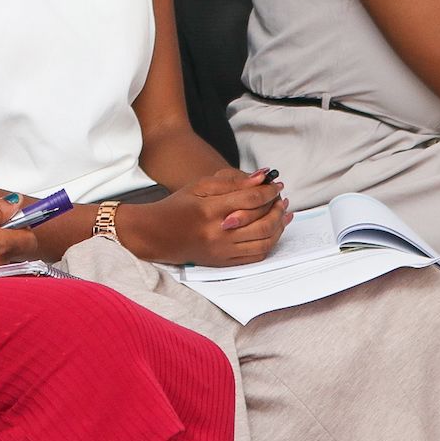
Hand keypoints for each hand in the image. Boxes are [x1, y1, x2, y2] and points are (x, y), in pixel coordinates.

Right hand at [133, 169, 289, 266]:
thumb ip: (231, 182)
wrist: (157, 235)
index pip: (250, 199)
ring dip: (279, 225)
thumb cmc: (178, 206)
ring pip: (264, 240)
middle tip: (281, 197)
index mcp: (210, 210)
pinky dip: (271, 242)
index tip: (276, 184)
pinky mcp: (224, 262)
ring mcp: (222, 250)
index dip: (268, 190)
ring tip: (282, 213)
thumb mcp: (199, 186)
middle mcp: (218, 233)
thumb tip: (261, 177)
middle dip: (276, 207)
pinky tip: (274, 230)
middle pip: (261, 221)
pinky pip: (257, 255)